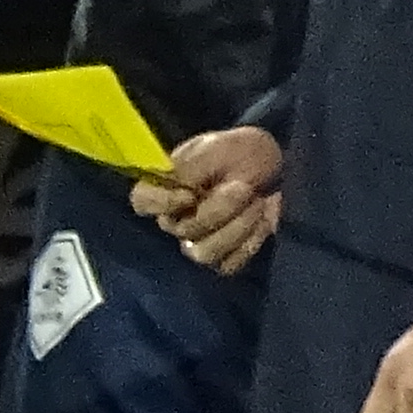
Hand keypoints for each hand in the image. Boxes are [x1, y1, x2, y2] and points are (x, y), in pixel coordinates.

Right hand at [135, 125, 283, 275]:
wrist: (271, 163)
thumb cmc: (239, 151)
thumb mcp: (215, 149)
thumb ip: (191, 168)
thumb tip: (180, 189)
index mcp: (166, 187)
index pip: (141, 202)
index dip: (162, 203)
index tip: (191, 194)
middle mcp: (176, 218)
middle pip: (183, 231)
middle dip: (220, 209)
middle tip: (245, 187)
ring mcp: (198, 241)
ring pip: (205, 253)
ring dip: (237, 228)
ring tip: (257, 203)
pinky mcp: (223, 257)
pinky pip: (229, 264)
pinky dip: (250, 241)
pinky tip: (262, 220)